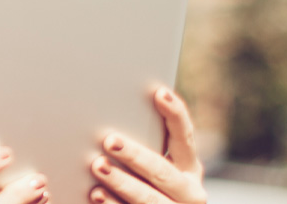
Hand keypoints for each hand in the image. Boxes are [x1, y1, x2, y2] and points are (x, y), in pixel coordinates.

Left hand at [88, 87, 205, 203]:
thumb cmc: (150, 184)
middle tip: (110, 140)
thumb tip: (114, 112)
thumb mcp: (158, 167)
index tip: (160, 93)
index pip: (185, 136)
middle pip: (162, 171)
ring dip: (122, 182)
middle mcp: (189, 192)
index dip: (175, 114)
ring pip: (148, 198)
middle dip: (135, 156)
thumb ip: (147, 145)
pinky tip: (96, 194)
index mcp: (190, 168)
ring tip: (98, 166)